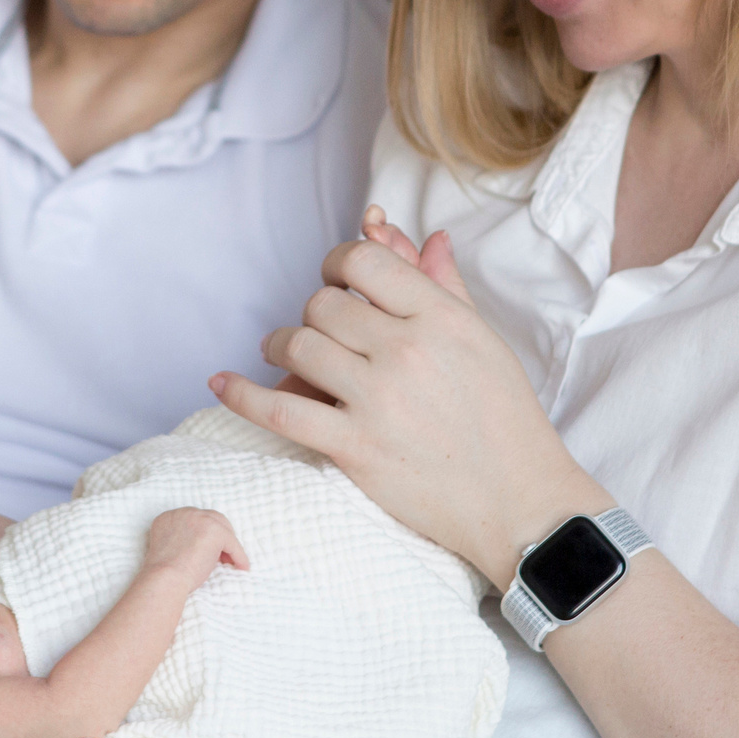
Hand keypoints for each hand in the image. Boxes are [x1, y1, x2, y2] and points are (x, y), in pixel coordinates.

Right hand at [142, 507, 248, 586]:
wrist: (166, 578)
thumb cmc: (166, 573)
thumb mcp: (172, 549)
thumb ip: (184, 540)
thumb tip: (207, 547)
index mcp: (169, 517)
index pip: (194, 522)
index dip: (203, 536)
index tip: (207, 550)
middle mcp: (184, 513)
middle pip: (211, 518)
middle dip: (219, 535)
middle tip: (222, 556)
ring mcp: (201, 519)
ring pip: (223, 528)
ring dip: (228, 544)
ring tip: (231, 561)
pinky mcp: (216, 531)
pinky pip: (232, 543)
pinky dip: (239, 556)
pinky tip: (241, 567)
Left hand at [210, 209, 589, 582]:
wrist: (518, 501)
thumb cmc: (504, 419)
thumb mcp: (482, 341)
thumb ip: (445, 286)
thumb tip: (425, 236)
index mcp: (441, 317)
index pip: (363, 262)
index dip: (337, 264)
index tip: (335, 282)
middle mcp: (407, 350)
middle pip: (323, 304)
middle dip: (314, 314)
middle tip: (321, 333)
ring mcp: (378, 399)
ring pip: (298, 346)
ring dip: (281, 348)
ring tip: (285, 356)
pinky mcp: (355, 447)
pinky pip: (279, 410)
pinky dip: (240, 394)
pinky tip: (221, 383)